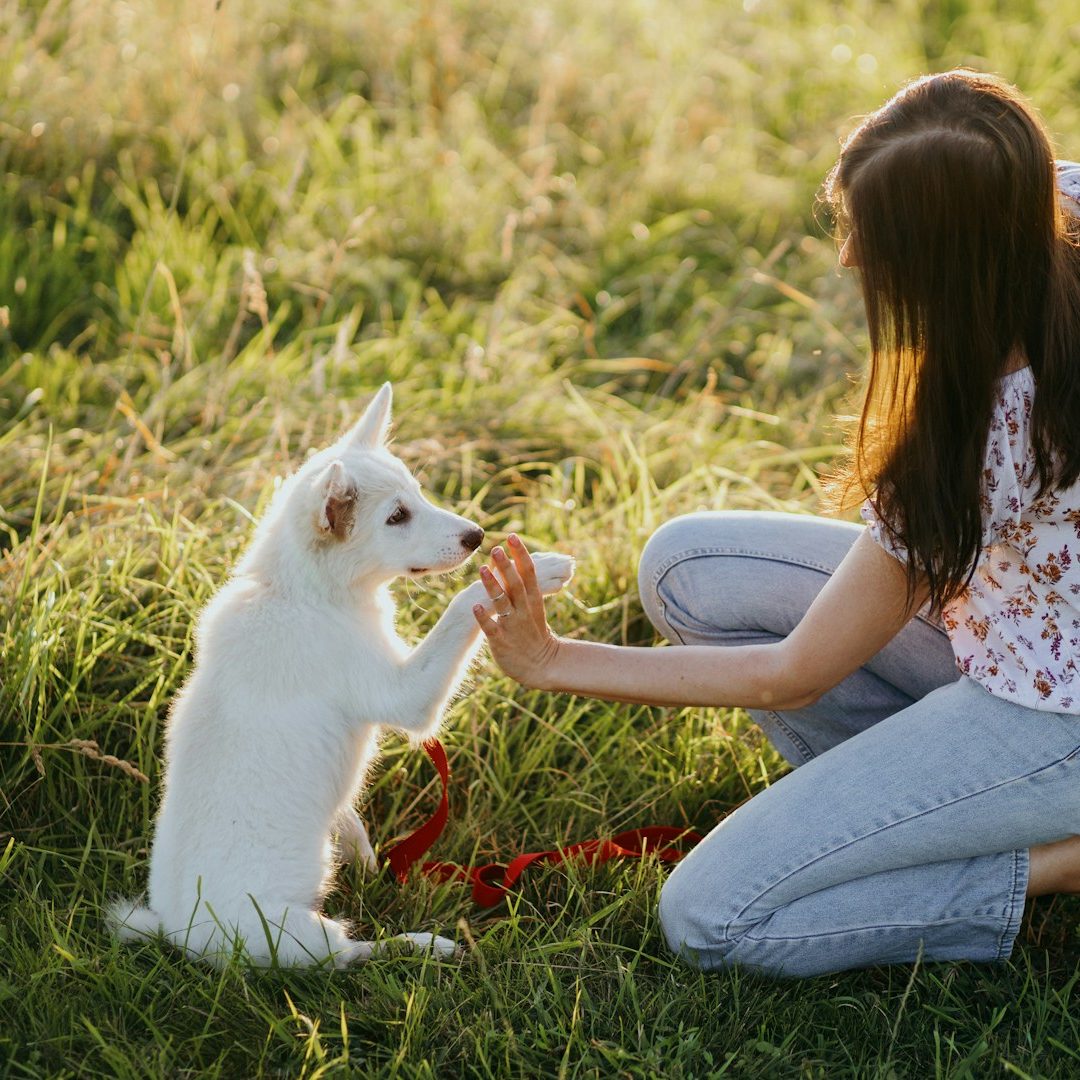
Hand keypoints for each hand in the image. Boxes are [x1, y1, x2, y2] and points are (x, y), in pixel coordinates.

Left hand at [472, 536, 572, 688]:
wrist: (541, 665)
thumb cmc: (532, 631)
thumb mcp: (530, 605)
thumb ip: (517, 583)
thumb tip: (504, 559)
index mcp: (533, 599)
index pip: (529, 572)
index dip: (521, 554)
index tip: (512, 537)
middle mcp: (524, 609)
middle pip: (516, 584)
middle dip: (507, 566)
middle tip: (496, 548)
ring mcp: (513, 625)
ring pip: (502, 602)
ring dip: (492, 585)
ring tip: (482, 570)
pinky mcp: (501, 640)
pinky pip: (491, 627)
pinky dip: (484, 617)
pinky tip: (474, 607)